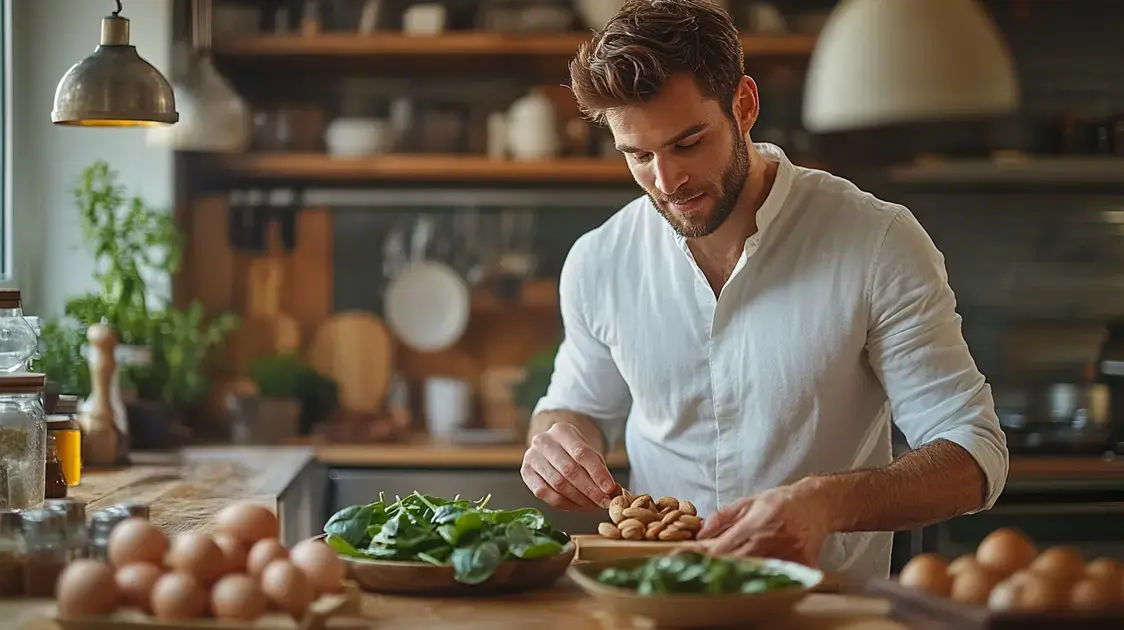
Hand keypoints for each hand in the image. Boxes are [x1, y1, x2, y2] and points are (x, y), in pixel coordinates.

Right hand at [521, 423, 615, 510]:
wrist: (553, 447)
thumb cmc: (574, 452)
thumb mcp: (590, 453)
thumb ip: (599, 470)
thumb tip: (611, 492)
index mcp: (562, 430)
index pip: (582, 453)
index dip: (597, 473)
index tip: (610, 489)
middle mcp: (543, 441)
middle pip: (569, 470)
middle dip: (589, 490)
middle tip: (603, 502)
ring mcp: (531, 456)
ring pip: (557, 483)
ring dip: (578, 499)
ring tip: (592, 505)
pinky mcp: (525, 472)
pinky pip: (544, 493)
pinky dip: (563, 503)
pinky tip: (576, 505)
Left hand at [696, 481, 834, 566]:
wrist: (816, 504)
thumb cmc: (780, 501)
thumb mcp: (749, 502)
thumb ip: (723, 517)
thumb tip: (701, 533)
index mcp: (756, 522)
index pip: (727, 545)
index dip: (708, 556)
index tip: (694, 561)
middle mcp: (772, 538)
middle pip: (740, 563)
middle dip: (722, 569)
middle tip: (709, 573)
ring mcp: (789, 552)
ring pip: (760, 572)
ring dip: (745, 575)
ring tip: (733, 576)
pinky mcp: (803, 563)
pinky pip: (782, 577)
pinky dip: (770, 579)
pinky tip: (762, 577)